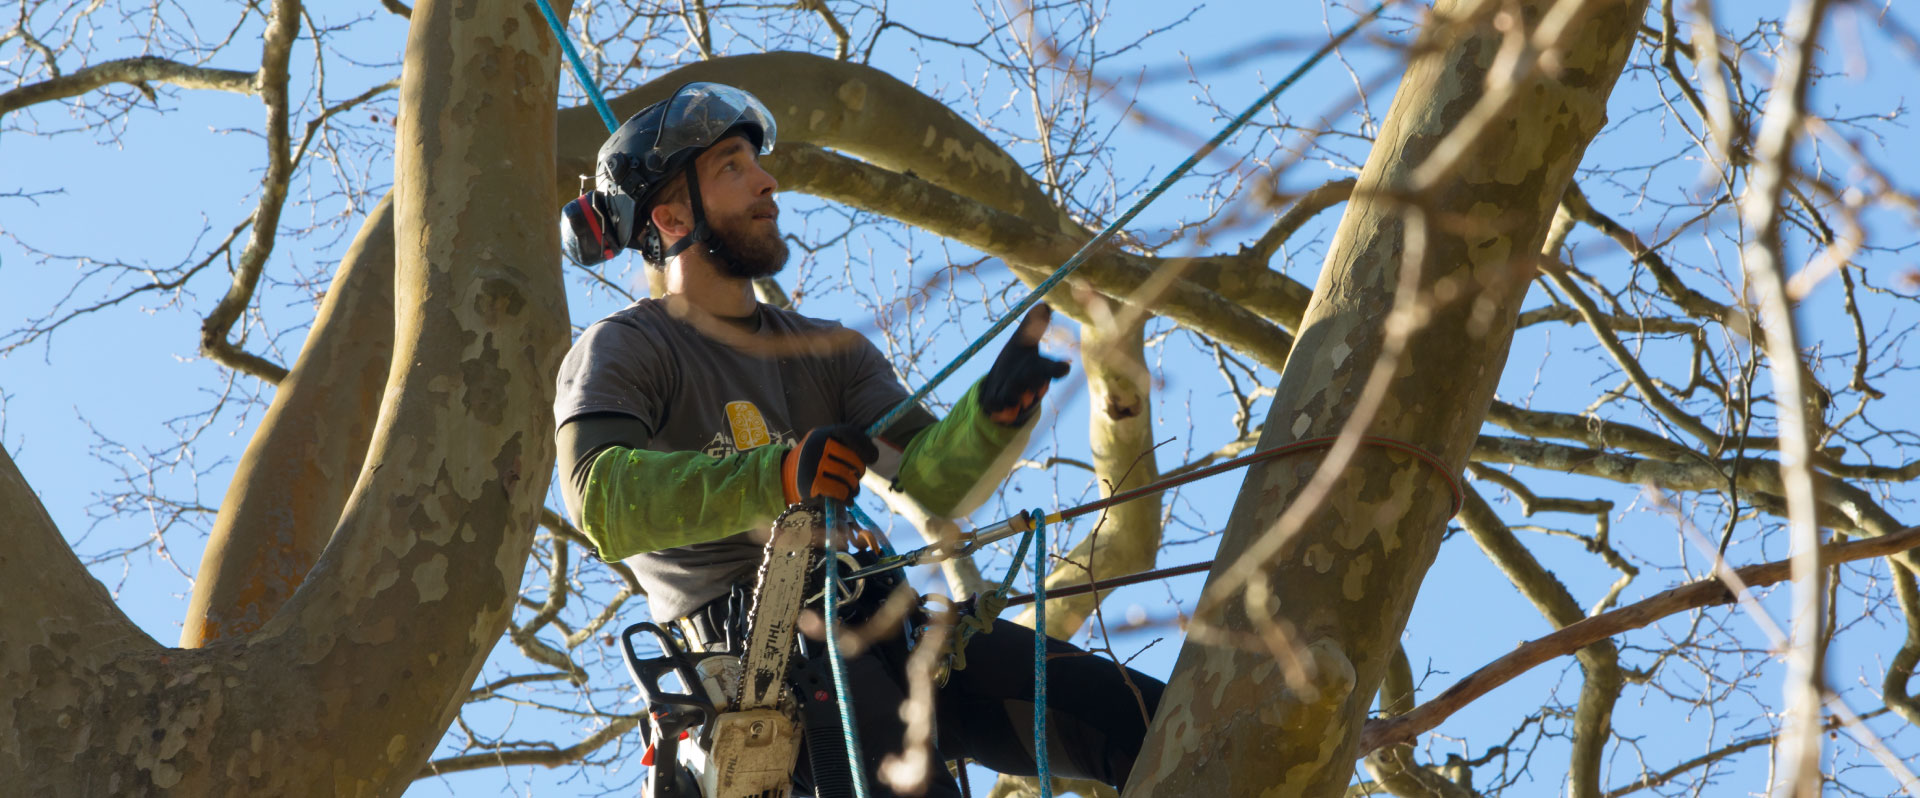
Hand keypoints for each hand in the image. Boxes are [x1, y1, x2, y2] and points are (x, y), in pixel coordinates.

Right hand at [781, 424, 878, 504]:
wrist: (786, 477)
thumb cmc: (815, 462)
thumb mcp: (826, 446)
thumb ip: (847, 445)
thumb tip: (873, 456)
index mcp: (822, 434)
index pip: (849, 432)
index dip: (865, 445)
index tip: (871, 458)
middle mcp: (817, 446)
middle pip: (854, 459)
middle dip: (860, 471)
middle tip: (855, 477)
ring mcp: (813, 464)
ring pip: (848, 477)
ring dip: (854, 487)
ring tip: (851, 490)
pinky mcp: (812, 483)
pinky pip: (840, 491)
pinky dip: (846, 497)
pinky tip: (846, 499)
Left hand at [979, 303, 1070, 424]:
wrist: (998, 388)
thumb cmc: (1016, 362)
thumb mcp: (1021, 342)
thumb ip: (1032, 325)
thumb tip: (1045, 304)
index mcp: (1038, 369)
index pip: (1050, 367)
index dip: (1057, 368)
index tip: (1065, 368)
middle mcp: (1031, 385)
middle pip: (1035, 383)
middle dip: (1033, 380)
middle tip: (1030, 379)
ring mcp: (1017, 399)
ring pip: (1014, 395)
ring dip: (1011, 391)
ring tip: (1009, 390)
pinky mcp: (1001, 409)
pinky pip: (997, 406)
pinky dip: (995, 404)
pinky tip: (994, 403)